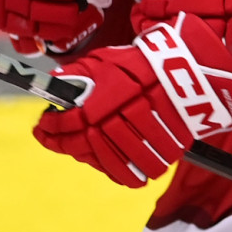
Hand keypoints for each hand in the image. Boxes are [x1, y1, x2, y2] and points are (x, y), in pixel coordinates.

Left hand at [34, 12, 231, 186]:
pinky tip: (119, 162)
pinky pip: (142, 171)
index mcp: (103, 100)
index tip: (42, 131)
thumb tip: (58, 85)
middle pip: (86, 148)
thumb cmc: (145, 63)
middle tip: (62, 143)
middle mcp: (120, 122)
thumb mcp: (106, 60)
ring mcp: (143, 138)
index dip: (49, 131)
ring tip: (91, 154)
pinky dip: (128, 172)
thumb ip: (80, 75)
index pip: (65, 125)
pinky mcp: (166, 148)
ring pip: (114, 164)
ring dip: (98, 161)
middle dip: (69, 147)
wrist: (190, 68)